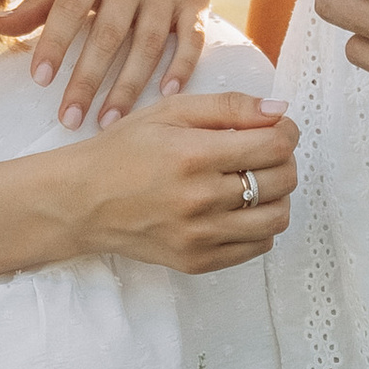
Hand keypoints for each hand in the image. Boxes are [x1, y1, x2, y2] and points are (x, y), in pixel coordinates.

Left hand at [3, 0, 211, 126]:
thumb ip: (38, 3)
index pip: (70, 7)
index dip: (55, 43)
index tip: (40, 80)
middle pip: (109, 33)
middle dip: (88, 79)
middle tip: (70, 119)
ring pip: (150, 42)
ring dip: (129, 85)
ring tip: (109, 120)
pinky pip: (192, 37)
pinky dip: (182, 66)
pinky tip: (165, 95)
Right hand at [40, 92, 298, 274]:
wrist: (82, 201)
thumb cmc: (124, 150)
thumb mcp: (170, 111)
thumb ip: (229, 107)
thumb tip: (280, 110)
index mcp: (195, 156)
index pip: (275, 146)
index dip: (286, 132)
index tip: (276, 128)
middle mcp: (201, 200)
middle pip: (282, 181)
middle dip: (284, 159)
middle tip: (264, 151)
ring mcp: (200, 237)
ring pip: (277, 218)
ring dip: (277, 195)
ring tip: (254, 181)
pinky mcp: (197, 261)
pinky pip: (257, 247)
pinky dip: (259, 225)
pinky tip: (238, 208)